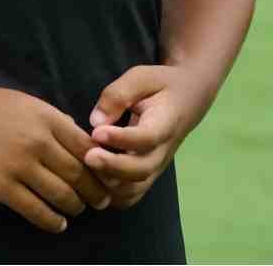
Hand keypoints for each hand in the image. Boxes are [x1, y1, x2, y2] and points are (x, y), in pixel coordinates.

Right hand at [0, 79, 111, 233]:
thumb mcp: (21, 101)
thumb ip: (51, 119)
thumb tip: (80, 138)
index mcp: (43, 115)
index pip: (86, 147)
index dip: (101, 166)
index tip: (107, 178)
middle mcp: (35, 139)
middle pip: (79, 174)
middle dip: (94, 192)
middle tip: (100, 202)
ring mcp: (18, 164)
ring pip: (62, 195)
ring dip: (75, 207)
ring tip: (77, 210)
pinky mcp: (0, 186)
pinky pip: (37, 211)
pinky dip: (53, 221)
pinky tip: (57, 222)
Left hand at [85, 65, 197, 208]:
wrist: (187, 100)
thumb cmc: (160, 85)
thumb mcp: (141, 77)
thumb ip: (118, 95)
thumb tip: (95, 121)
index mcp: (164, 123)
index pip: (147, 138)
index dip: (122, 139)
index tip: (97, 132)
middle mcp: (162, 151)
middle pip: (142, 170)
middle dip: (113, 167)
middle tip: (87, 156)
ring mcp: (156, 166)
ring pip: (136, 188)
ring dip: (109, 183)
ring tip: (85, 167)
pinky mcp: (148, 174)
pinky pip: (131, 195)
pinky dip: (112, 195)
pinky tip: (91, 180)